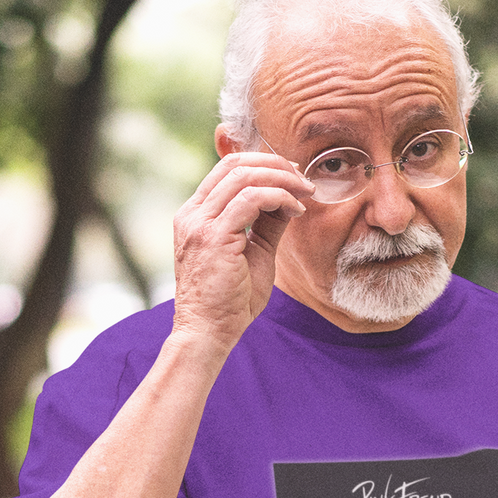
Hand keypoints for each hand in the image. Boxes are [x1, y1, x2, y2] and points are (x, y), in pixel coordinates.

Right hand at [171, 150, 313, 354]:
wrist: (208, 333)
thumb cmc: (229, 301)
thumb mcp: (253, 253)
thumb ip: (266, 224)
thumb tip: (288, 199)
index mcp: (195, 215)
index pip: (226, 169)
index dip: (263, 164)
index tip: (293, 176)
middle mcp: (192, 214)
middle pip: (234, 165)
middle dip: (275, 165)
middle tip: (304, 179)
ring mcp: (199, 223)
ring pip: (243, 176)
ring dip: (281, 179)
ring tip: (305, 192)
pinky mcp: (213, 237)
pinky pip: (251, 200)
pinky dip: (279, 198)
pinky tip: (295, 210)